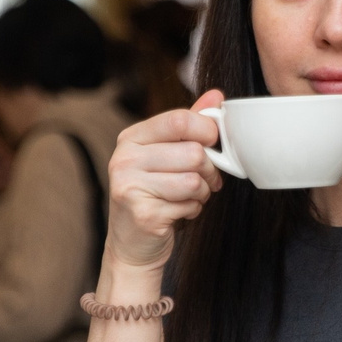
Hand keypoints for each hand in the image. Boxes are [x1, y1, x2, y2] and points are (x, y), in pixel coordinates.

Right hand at [103, 94, 225, 271]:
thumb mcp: (166, 155)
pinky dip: (193, 210)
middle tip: (204, 179)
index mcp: (131, 138)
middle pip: (193, 152)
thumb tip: (216, 96)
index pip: (179, 119)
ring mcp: (130, 187)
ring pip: (194, 180)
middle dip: (208, 169)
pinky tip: (178, 212)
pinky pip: (190, 204)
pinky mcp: (143, 214)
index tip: (212, 143)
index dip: (206, 131)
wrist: (132, 244)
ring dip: (202, 192)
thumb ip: (189, 124)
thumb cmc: (153, 195)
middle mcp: (125, 159)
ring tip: (189, 196)